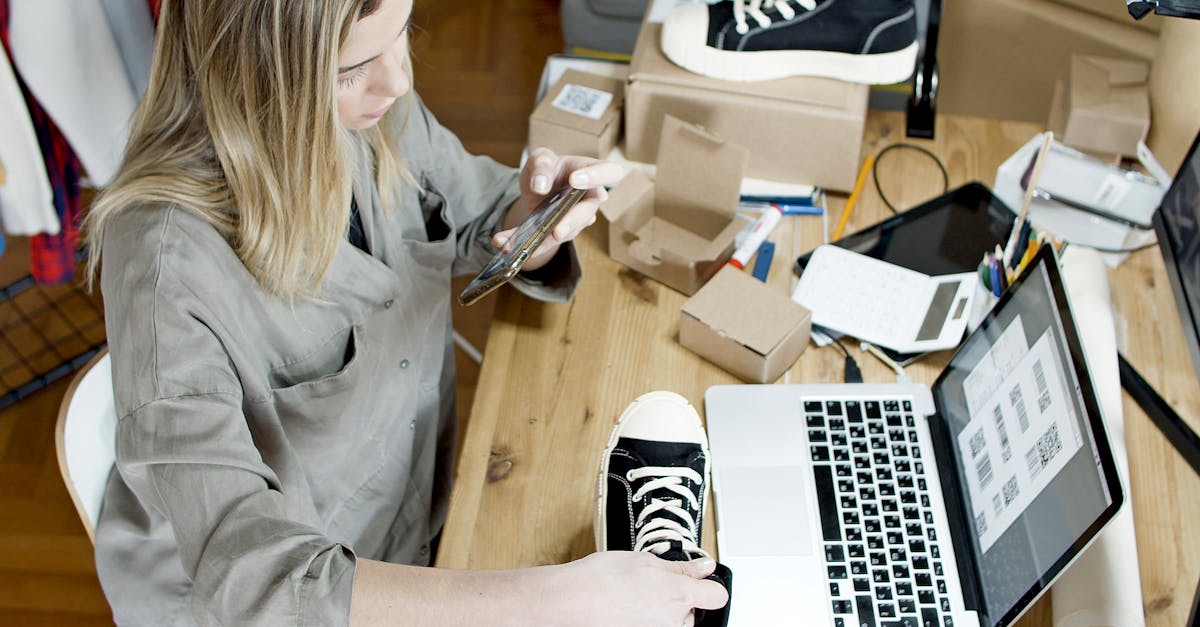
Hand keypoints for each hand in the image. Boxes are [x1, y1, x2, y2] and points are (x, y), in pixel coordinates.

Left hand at [494, 147, 623, 271]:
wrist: (536, 189)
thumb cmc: (546, 169)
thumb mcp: (539, 159)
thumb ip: (541, 164)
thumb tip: (541, 185)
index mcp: (590, 170)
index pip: (610, 172)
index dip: (597, 177)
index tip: (575, 180)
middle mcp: (590, 198)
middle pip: (588, 211)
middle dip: (571, 222)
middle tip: (557, 230)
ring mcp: (578, 219)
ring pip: (568, 233)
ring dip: (544, 241)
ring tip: (522, 244)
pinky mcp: (562, 234)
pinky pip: (547, 243)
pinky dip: (525, 245)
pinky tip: (505, 243)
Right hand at [535, 551, 728, 626]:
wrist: (570, 602)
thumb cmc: (601, 580)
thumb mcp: (645, 561)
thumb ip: (681, 567)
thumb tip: (704, 567)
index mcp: (679, 595)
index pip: (717, 596)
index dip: (707, 585)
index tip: (698, 579)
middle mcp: (674, 622)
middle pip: (692, 612)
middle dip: (677, 600)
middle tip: (651, 586)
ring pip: (672, 623)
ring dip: (661, 613)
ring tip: (635, 599)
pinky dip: (644, 621)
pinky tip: (627, 611)